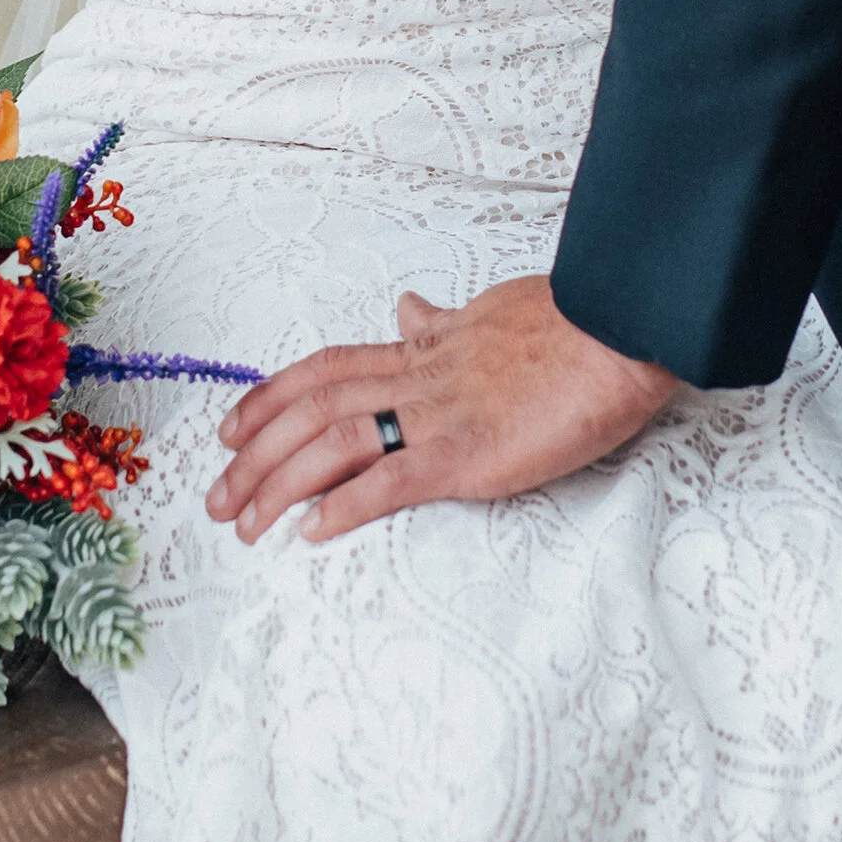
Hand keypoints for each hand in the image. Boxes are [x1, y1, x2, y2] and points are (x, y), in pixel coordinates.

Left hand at [206, 275, 679, 545]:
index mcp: (426, 350)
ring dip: (278, 485)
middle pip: (311, 410)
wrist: (624, 327)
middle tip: (217, 494)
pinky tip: (313, 531)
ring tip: (246, 522)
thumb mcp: (491, 311)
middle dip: (254, 454)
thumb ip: (445, 322)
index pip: (326, 369)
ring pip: (334, 444)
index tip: (232, 427)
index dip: (271, 397)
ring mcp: (441, 416)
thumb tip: (409, 310)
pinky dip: (345, 506)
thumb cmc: (573, 323)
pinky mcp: (471, 454)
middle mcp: (420, 380)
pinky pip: (392, 481)